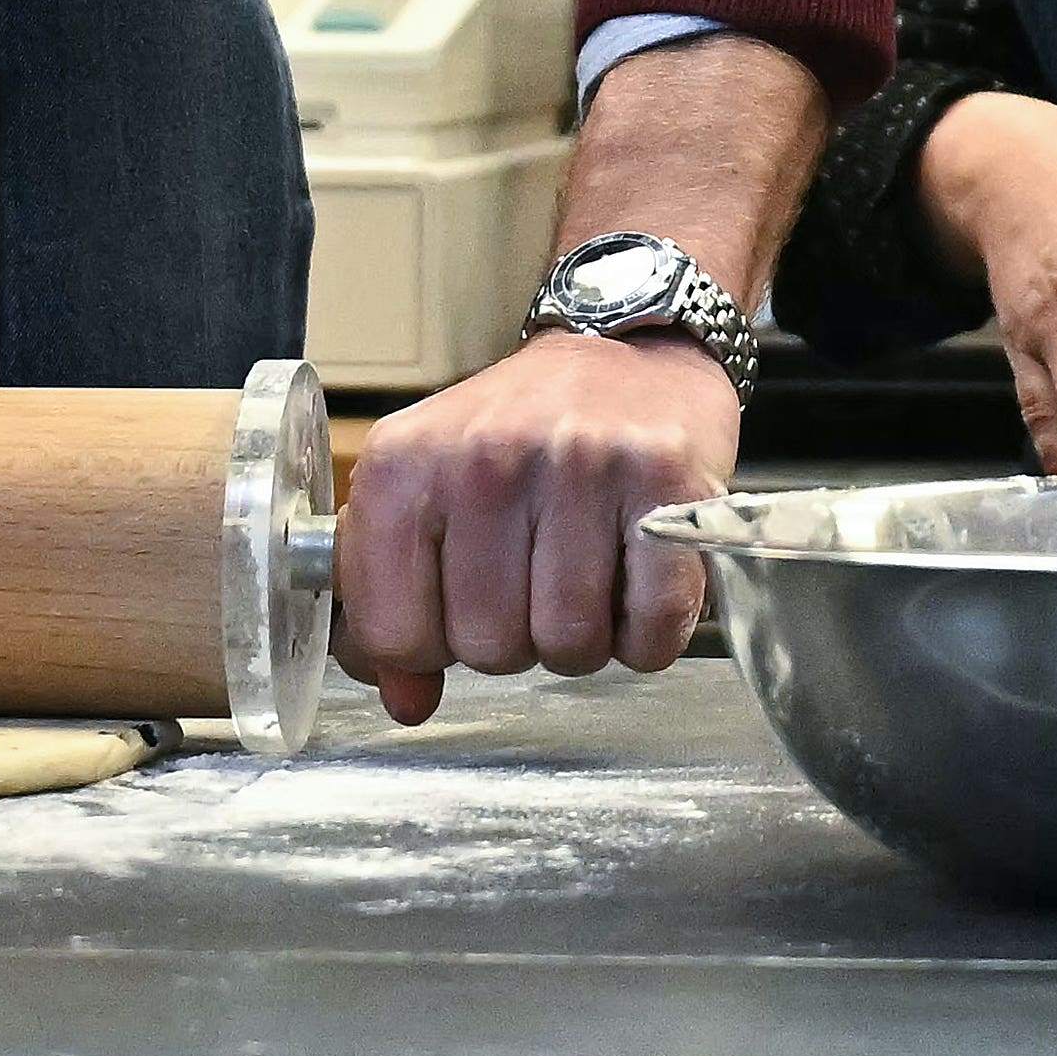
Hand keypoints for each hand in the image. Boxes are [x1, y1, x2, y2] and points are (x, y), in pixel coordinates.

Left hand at [335, 325, 729, 728]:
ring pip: (570, 646)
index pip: (393, 633)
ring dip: (583, 639)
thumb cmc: (519, 437)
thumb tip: (406, 702)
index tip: (453, 612)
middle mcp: (486, 458)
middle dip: (515, 641)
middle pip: (488, 649)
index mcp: (404, 465)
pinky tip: (637, 582)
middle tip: (533, 583)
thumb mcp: (430, 496)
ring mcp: (578, 466)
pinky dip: (647, 634)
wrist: (625, 353)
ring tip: (586, 578)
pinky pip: (650, 630)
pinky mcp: (663, 480)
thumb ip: (399, 601)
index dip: (428, 649)